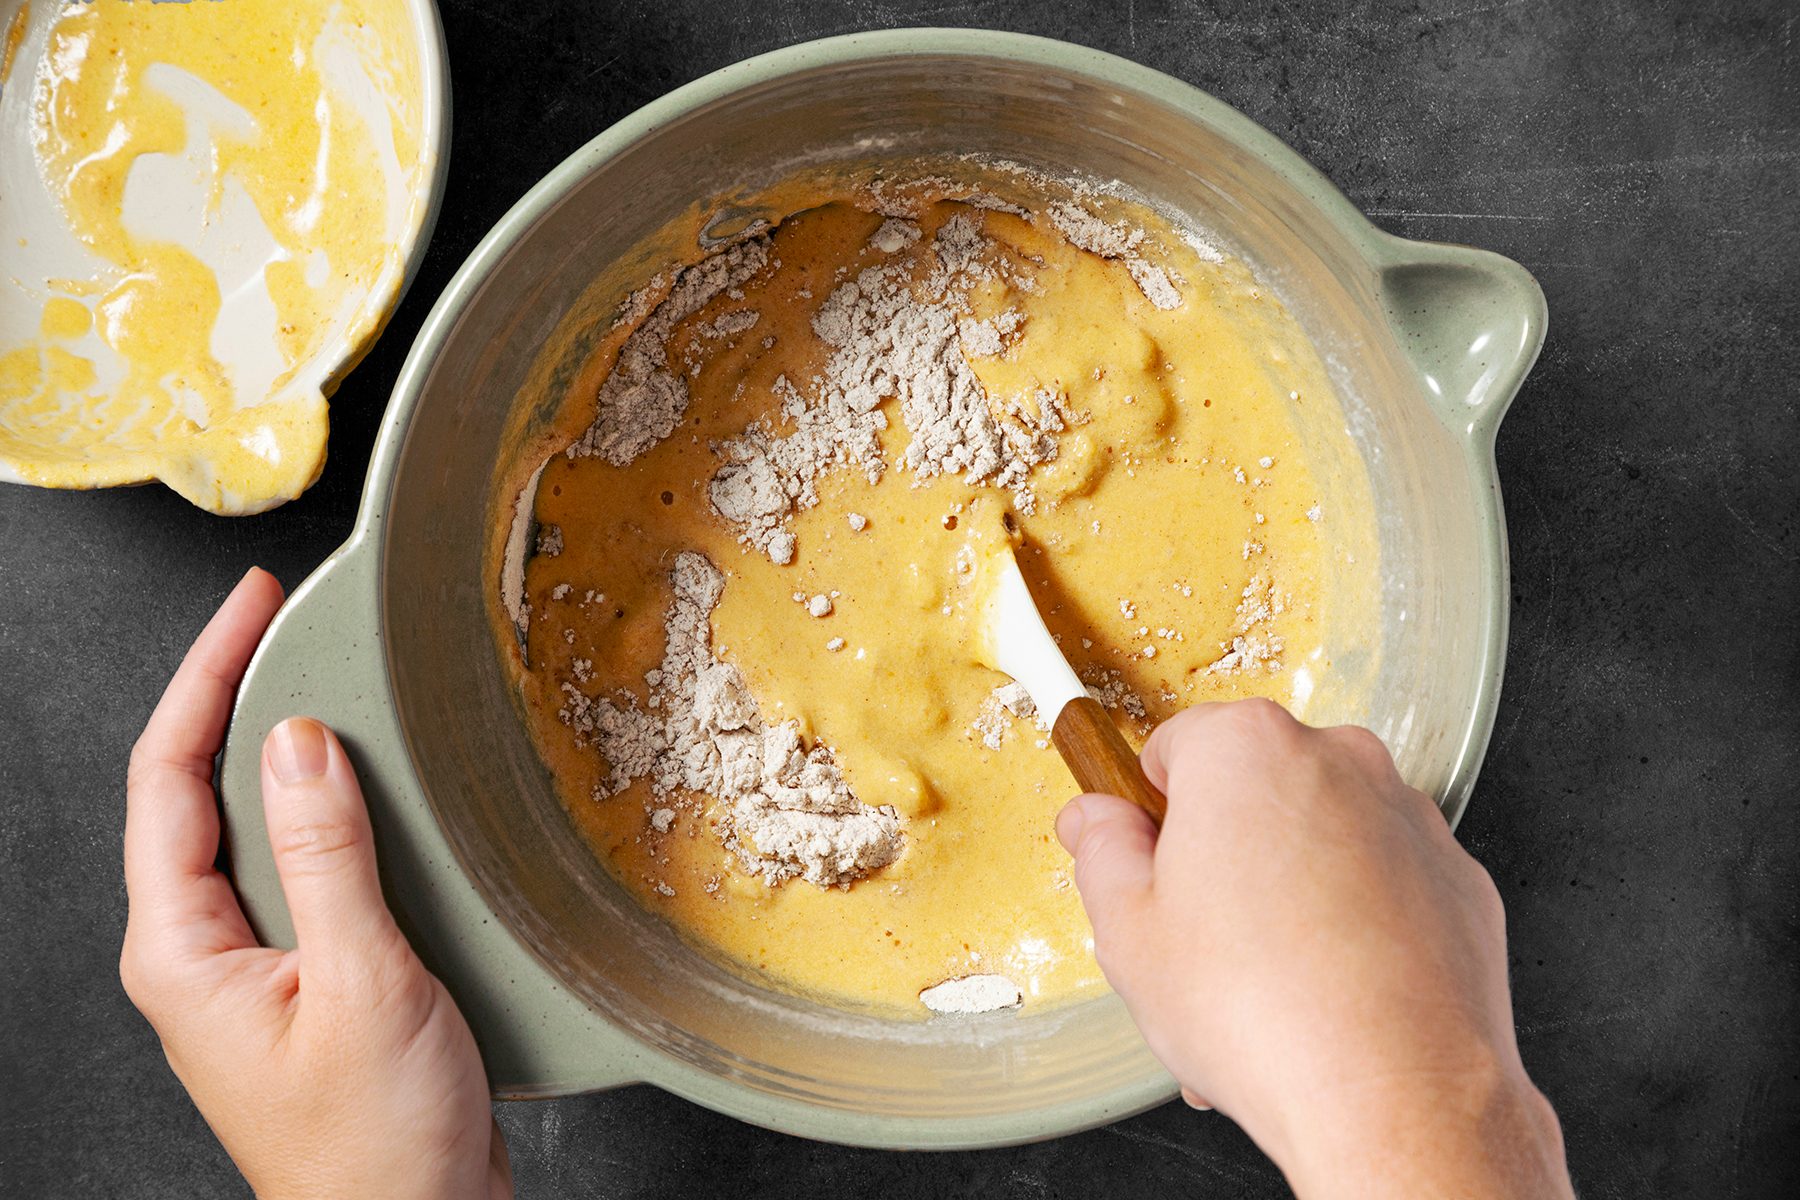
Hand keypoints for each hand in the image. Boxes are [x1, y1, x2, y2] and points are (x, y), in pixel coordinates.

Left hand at [121, 568, 511, 1199]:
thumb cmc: (376, 1144)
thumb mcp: (361, 981)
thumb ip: (327, 856)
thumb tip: (299, 741)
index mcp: (182, 950)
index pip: (167, 779)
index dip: (204, 676)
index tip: (250, 606)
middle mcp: (201, 954)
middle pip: (196, 791)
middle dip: (236, 695)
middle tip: (287, 621)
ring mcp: (251, 968)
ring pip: (253, 829)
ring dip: (288, 751)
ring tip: (332, 684)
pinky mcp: (306, 980)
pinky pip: (305, 870)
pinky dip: (334, 812)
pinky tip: (377, 794)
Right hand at [1057, 700, 1571, 1199]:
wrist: (1395, 1094)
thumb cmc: (1265, 1011)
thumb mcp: (1129, 932)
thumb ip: (1101, 852)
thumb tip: (1094, 822)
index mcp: (1245, 749)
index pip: (1171, 747)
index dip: (1149, 813)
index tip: (1148, 860)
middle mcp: (1337, 761)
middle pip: (1252, 787)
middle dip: (1223, 852)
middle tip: (1200, 936)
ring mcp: (1407, 816)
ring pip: (1320, 835)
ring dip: (1288, 888)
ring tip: (1265, 984)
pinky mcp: (1457, 876)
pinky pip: (1384, 880)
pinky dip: (1355, 920)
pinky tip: (1329, 990)